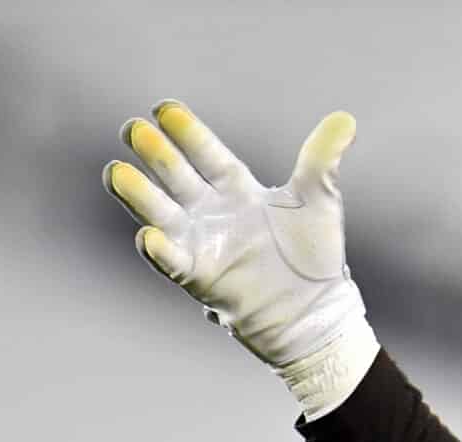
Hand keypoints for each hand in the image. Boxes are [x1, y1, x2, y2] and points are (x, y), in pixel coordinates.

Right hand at [103, 100, 377, 415]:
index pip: (206, 153)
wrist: (318, 312)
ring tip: (116, 172)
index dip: (187, 132)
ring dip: (139, 195)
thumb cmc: (315, 256)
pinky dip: (160, 251)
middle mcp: (212, 212)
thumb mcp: (319, 201)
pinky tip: (148, 236)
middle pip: (175, 177)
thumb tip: (345, 119)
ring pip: (161, 213)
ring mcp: (203, 244)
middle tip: (133, 129)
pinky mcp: (201, 278)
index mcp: (237, 190)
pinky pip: (173, 262)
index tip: (164, 109)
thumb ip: (321, 159)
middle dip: (155, 154)